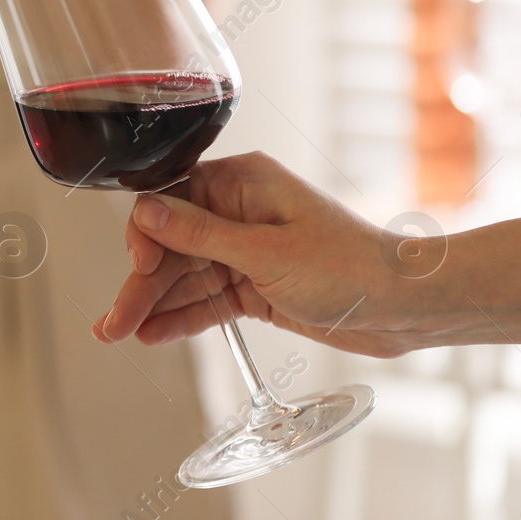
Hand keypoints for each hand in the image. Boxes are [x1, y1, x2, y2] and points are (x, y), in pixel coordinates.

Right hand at [95, 152, 428, 357]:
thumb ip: (200, 235)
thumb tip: (146, 211)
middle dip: (139, 285)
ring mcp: (246, 251)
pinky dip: (181, 318)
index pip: (169, 200)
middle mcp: (238, 212)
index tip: (137, 267)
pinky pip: (207, 300)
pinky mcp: (256, 286)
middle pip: (170, 246)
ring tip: (118, 334)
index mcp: (242, 184)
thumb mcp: (267, 252)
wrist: (407, 308)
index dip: (145, 235)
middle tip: (112, 323)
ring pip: (184, 278)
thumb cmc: (352, 268)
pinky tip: (153, 335)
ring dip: (152, 306)